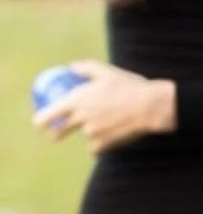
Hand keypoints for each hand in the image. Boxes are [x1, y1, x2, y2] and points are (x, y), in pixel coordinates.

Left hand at [32, 60, 176, 153]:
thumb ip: (85, 68)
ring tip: (106, 122)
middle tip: (60, 130)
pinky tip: (114, 134)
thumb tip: (71, 67)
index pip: (46, 116)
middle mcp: (80, 119)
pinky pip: (98, 146)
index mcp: (76, 101)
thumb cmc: (129, 86)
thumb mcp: (107, 72)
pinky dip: (103, 142)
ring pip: (84, 135)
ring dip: (90, 131)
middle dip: (57, 132)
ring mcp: (90, 134)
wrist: (150, 107)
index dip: (40, 120)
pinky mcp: (102, 145)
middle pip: (59, 132)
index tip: (40, 121)